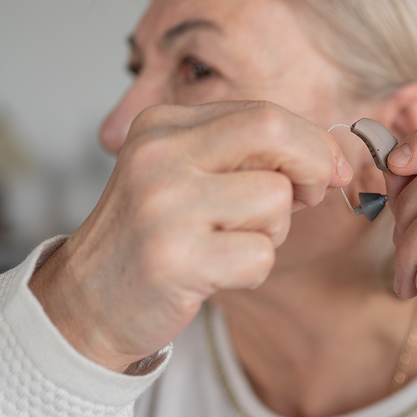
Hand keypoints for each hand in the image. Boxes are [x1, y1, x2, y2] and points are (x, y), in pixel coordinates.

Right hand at [30, 101, 351, 372]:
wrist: (85, 303)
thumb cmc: (153, 237)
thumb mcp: (186, 175)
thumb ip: (247, 156)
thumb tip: (330, 160)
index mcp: (163, 124)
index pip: (263, 113)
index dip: (311, 142)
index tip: (328, 170)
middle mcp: (158, 155)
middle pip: (272, 132)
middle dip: (311, 164)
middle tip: (310, 197)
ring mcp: (163, 206)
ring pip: (274, 201)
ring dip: (271, 232)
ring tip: (228, 244)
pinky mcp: (174, 259)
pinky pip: (260, 256)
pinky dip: (252, 271)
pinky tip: (214, 274)